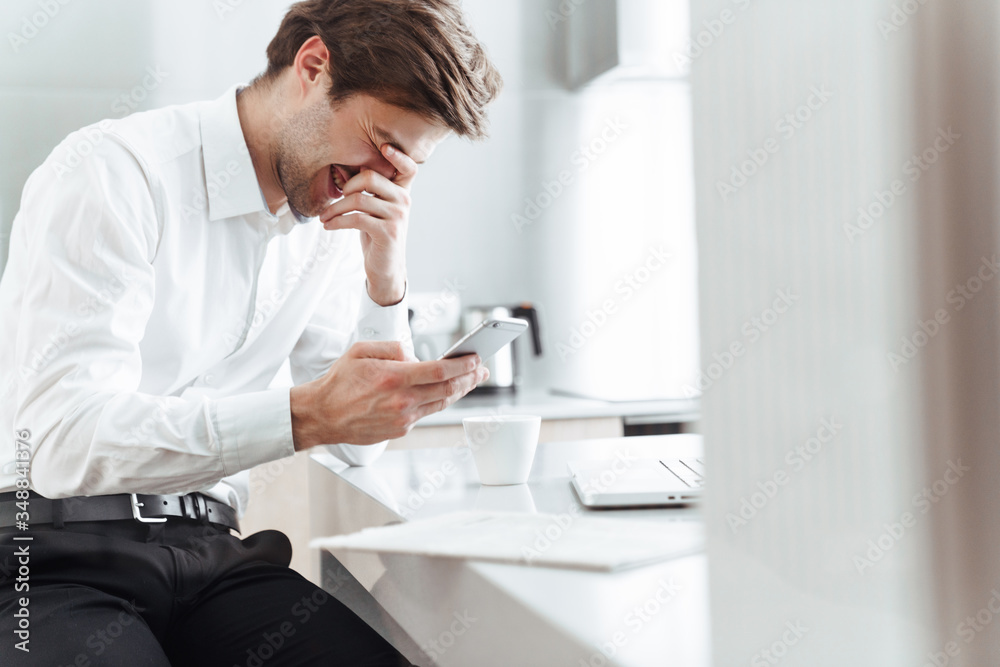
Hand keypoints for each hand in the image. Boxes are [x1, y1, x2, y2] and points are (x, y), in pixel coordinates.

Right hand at [290, 341, 488, 449]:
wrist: (322, 415)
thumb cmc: (340, 382)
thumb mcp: (362, 350)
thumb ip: (393, 348)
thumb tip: (415, 356)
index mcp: (394, 377)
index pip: (440, 370)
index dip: (463, 364)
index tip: (476, 358)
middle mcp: (402, 400)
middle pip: (448, 389)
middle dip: (470, 378)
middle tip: (482, 370)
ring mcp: (403, 418)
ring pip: (441, 403)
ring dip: (459, 391)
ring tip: (471, 380)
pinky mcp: (400, 430)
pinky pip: (425, 413)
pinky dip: (437, 402)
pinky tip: (443, 393)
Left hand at [319, 144, 416, 305]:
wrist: (385, 268)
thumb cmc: (376, 234)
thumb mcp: (372, 209)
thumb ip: (364, 190)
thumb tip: (341, 168)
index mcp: (402, 192)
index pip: (409, 167)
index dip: (398, 155)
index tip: (383, 147)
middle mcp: (404, 201)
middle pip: (371, 177)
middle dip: (347, 186)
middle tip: (337, 198)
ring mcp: (397, 216)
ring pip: (358, 199)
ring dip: (335, 208)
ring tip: (324, 217)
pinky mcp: (387, 232)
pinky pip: (355, 218)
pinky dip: (336, 221)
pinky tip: (328, 226)